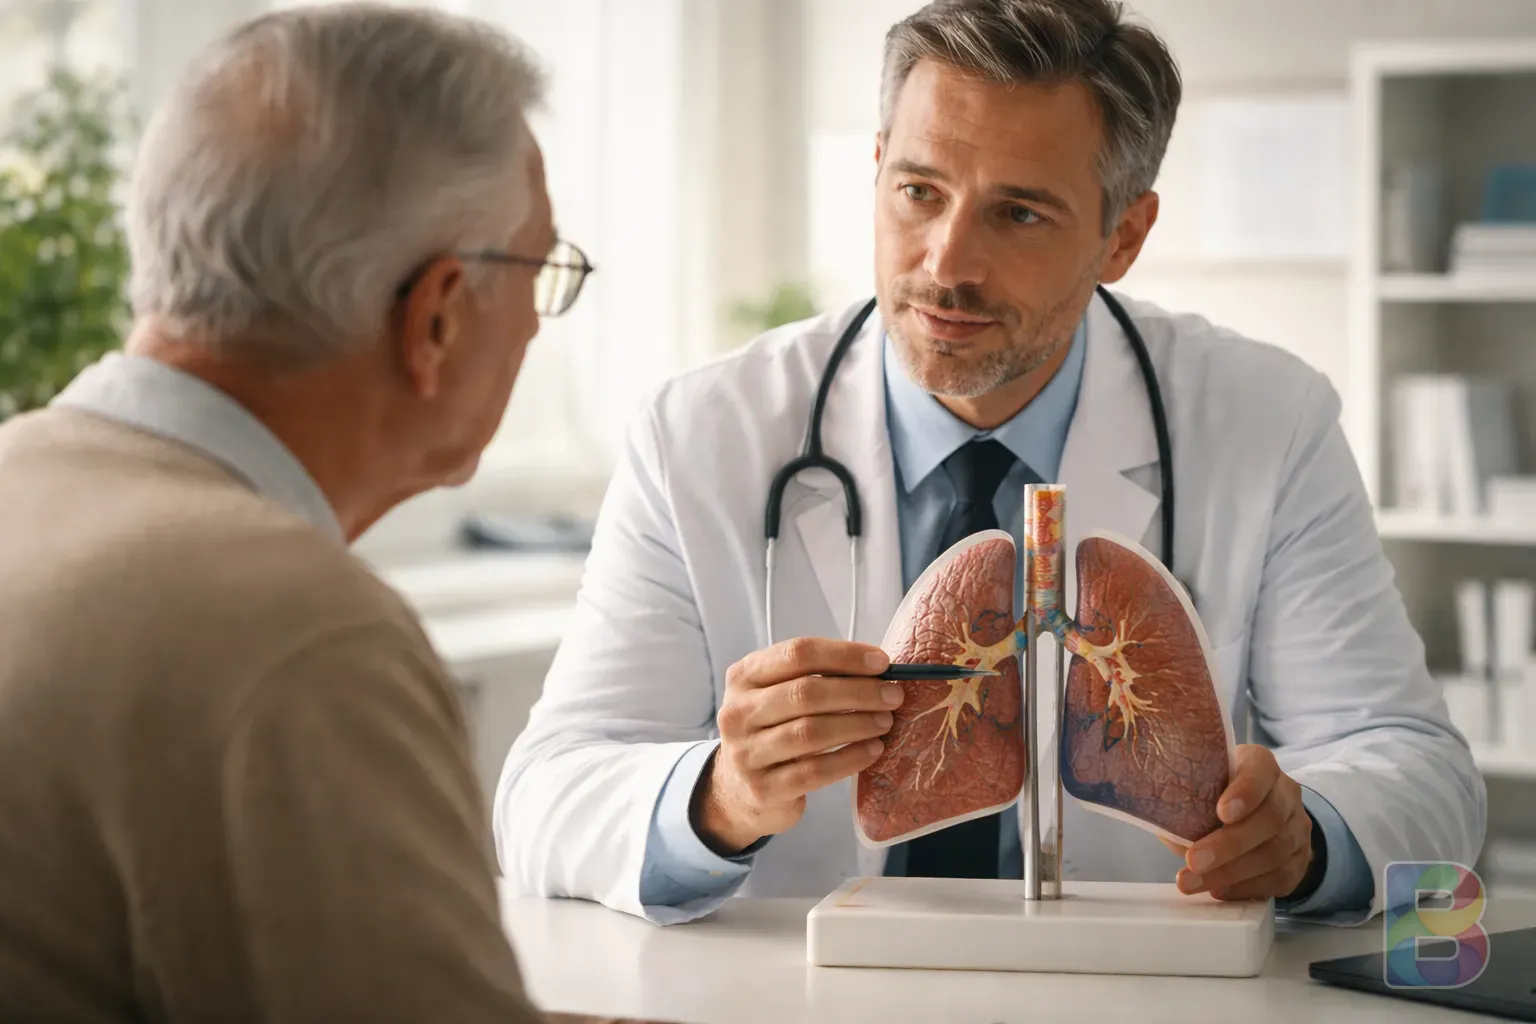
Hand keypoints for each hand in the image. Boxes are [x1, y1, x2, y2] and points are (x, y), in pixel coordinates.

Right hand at [692, 637, 900, 854]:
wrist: (739, 791)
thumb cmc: (772, 730)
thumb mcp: (778, 695)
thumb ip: (815, 677)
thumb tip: (878, 669)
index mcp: (743, 677)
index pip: (797, 654)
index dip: (844, 655)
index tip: (882, 662)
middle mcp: (737, 712)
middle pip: (805, 693)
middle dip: (858, 692)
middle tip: (893, 696)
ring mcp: (745, 753)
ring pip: (810, 733)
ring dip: (857, 724)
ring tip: (885, 722)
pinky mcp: (762, 789)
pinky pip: (814, 772)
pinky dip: (850, 758)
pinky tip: (873, 751)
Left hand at [1160, 745, 1315, 901]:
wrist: (1254, 813)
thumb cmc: (1213, 792)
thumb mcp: (1200, 782)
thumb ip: (1186, 796)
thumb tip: (1164, 823)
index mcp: (1260, 764)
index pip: (1260, 771)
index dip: (1244, 792)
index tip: (1220, 813)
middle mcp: (1286, 793)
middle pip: (1269, 819)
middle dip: (1229, 845)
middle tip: (1194, 860)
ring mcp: (1298, 828)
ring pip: (1274, 854)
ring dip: (1230, 873)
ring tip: (1192, 882)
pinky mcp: (1300, 860)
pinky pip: (1280, 878)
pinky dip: (1245, 887)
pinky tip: (1218, 890)